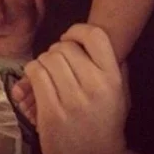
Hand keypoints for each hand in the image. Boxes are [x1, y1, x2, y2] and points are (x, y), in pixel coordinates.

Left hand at [24, 24, 129, 153]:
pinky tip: (37, 77)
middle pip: (65, 47)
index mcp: (112, 78)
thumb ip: (118, 67)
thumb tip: (111, 39)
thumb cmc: (106, 123)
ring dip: (44, 60)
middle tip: (58, 61)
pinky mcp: (51, 113)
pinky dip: (32, 71)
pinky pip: (36, 74)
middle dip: (57, 50)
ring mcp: (72, 101)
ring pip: (48, 58)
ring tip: (48, 70)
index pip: (95, 36)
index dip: (78, 30)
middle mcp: (94, 86)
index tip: (70, 37)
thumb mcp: (121, 94)